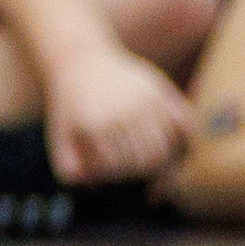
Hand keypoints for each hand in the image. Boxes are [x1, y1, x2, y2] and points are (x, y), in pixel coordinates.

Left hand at [41, 47, 192, 184]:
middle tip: (128, 169)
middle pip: (145, 162)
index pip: (118, 168)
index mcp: (95, 126)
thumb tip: (93, 185)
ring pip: (164, 149)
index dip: (114, 176)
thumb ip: (68, 166)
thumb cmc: (69, 105)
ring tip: (142, 159)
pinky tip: (176, 148)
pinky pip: (183, 124)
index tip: (107, 173)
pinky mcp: (158, 90)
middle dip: (137, 172)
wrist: (80, 60)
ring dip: (158, 162)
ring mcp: (143, 100)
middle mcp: (123, 113)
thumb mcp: (59, 134)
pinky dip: (184, 140)